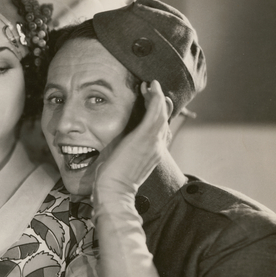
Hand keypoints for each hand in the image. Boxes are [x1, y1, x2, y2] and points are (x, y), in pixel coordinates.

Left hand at [93, 80, 170, 201]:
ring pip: (162, 113)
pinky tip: (152, 87)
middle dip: (159, 101)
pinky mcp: (145, 138)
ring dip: (157, 96)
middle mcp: (157, 147)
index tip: (148, 100)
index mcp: (152, 152)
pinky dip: (156, 98)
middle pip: (164, 119)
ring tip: (149, 84)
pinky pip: (156, 113)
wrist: (113, 191)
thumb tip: (116, 135)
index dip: (157, 113)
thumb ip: (123, 145)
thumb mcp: (120, 158)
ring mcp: (154, 143)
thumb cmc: (111, 179)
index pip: (160, 129)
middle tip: (150, 88)